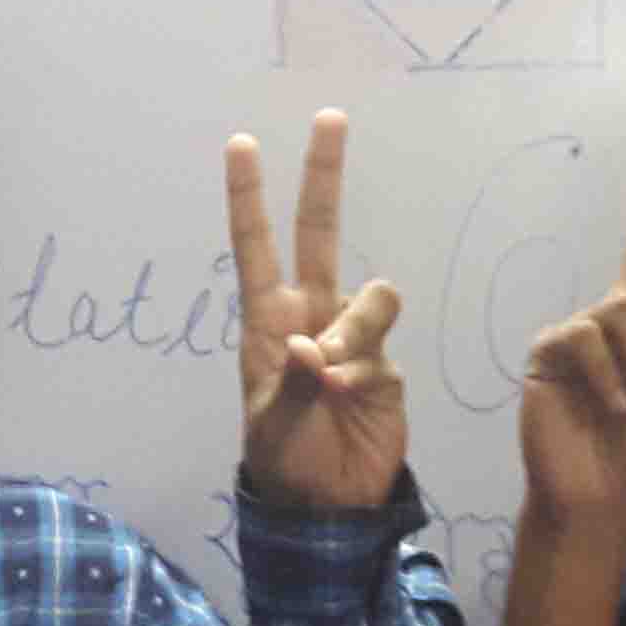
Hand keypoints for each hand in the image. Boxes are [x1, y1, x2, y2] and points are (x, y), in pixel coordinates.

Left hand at [225, 111, 408, 512]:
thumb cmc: (284, 461)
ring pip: (369, 296)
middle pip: (319, 233)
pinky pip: (381, 345)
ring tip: (330, 378)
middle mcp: (310, 316)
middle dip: (323, 176)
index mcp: (267, 322)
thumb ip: (291, 381)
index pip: (254, 247)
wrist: (329, 507)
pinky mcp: (384, 365)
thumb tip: (311, 347)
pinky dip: (363, 367)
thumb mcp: (272, 425)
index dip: (248, 197)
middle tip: (329, 119)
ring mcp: (351, 337)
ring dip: (354, 331)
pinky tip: (347, 396)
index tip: (240, 144)